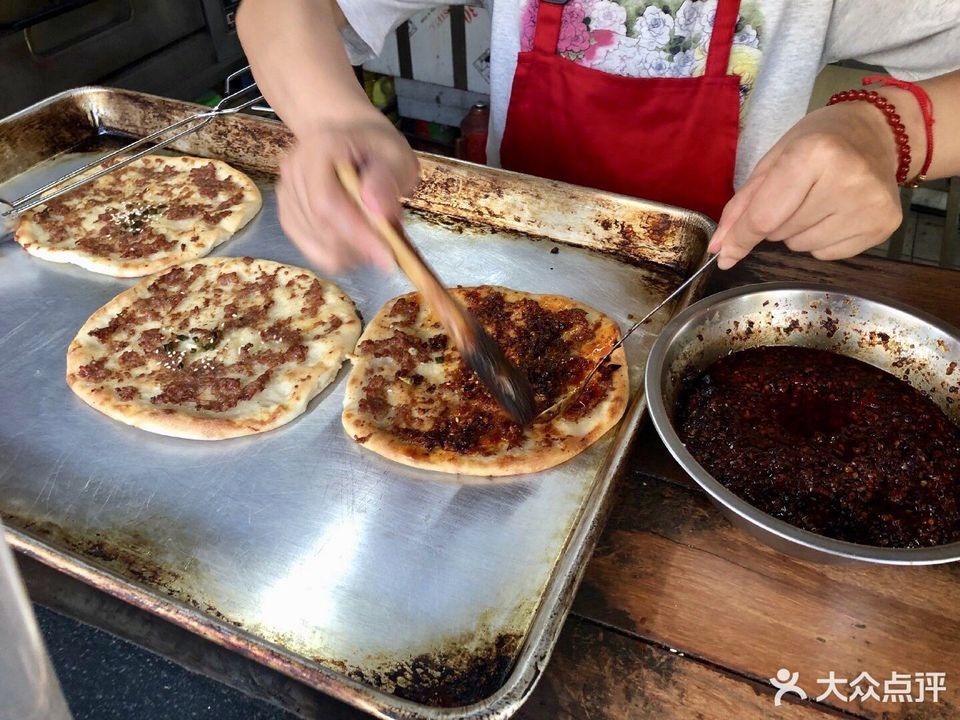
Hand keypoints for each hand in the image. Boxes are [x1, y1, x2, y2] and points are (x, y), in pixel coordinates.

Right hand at [276, 114, 418, 272]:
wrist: (351, 143)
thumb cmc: (376, 150)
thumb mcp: (396, 156)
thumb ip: (388, 179)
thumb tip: (378, 210)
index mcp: (318, 149)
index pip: (326, 200)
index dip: (355, 232)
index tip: (386, 254)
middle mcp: (293, 171)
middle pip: (320, 226)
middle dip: (360, 246)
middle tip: (391, 245)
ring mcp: (286, 196)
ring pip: (319, 245)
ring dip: (353, 252)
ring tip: (375, 234)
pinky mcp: (288, 218)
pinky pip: (314, 252)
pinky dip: (340, 256)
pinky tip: (357, 243)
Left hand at [709, 102, 903, 268]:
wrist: (878, 133)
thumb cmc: (819, 141)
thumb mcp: (773, 161)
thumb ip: (742, 206)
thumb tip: (721, 250)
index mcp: (815, 154)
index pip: (764, 217)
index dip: (739, 238)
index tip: (724, 255)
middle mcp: (848, 180)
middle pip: (781, 233)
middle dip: (775, 222)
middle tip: (796, 194)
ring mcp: (870, 206)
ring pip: (802, 248)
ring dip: (798, 232)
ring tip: (818, 202)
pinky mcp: (885, 226)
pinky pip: (828, 255)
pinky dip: (822, 240)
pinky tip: (837, 213)